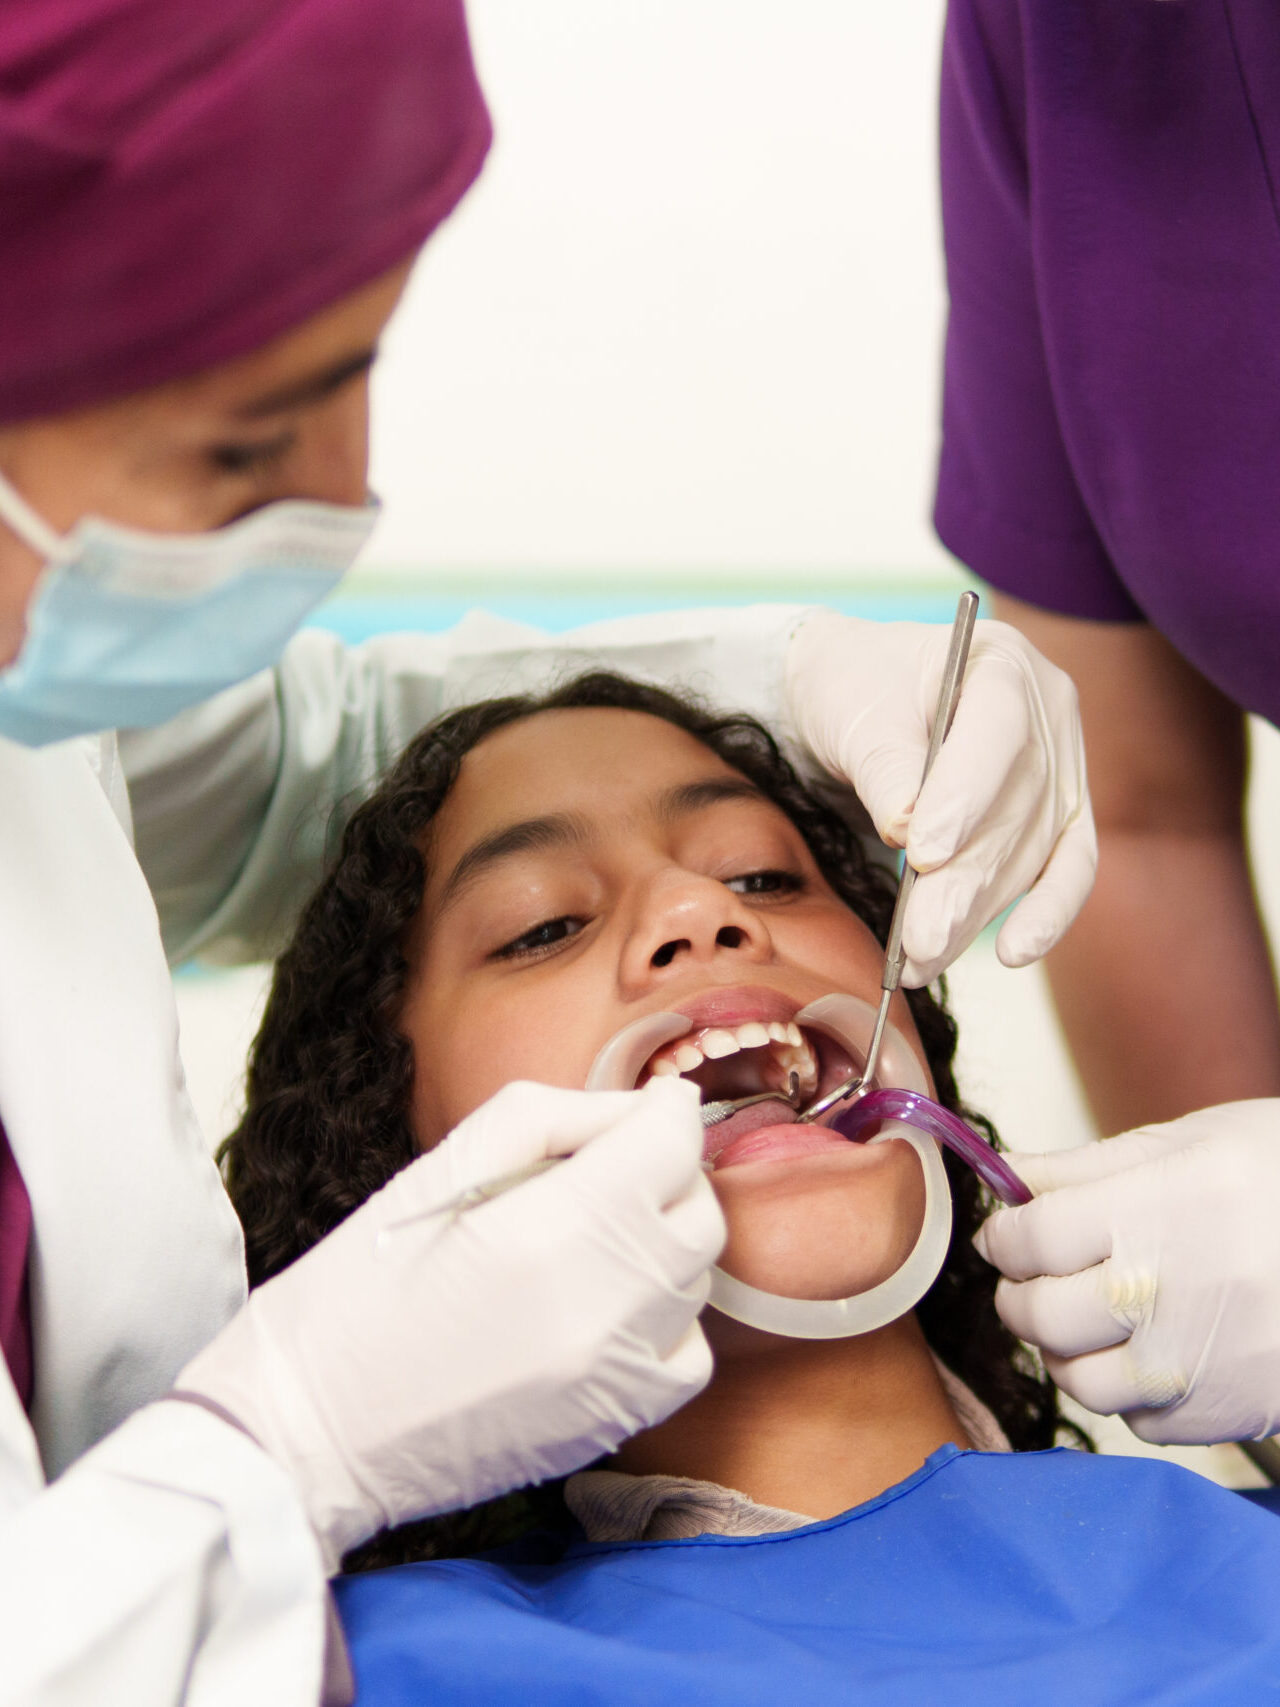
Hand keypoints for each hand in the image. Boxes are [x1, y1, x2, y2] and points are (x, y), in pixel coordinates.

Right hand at [177, 1077, 722, 1568]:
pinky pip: (688, 1351)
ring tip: (589, 1243)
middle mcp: (604, 1303)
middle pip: (699, 1209)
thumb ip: (555, 1117)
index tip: (648, 1107)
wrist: (313, 1429)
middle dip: (668, 1175)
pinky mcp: (616, 1424)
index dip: (664, 1111)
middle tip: (610, 1172)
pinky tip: (602, 1310)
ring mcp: (618, 1374)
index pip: (672, 1141)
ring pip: (698, 1279)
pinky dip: (663, 1320)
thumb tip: (637, 1110)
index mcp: (552, 1226)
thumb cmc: (360, 1287)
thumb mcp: (442, 1165)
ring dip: (660, 1245)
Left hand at [786, 611, 1095, 983]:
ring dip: (976, 913)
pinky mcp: (1060, 818)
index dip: (965, 797)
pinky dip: (1045, 916)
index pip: (998, 732)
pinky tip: (1014, 953)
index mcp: (1001, 661)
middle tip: (919, 939)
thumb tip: (908, 831)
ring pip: (1030, 853)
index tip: (923, 854)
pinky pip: (1066, 870)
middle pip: (1016, 808)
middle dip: (963, 883)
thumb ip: (885, 766)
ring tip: (921, 958)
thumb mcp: (853, 712)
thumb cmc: (856, 690)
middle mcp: (1048, 712)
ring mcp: (1061, 767)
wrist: (863, 697)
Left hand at [974, 1102, 1279, 1443]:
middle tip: (1037, 1278)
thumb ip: (1092, 1166)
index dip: (1007, 1236)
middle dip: (1023, 1294)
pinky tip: (1150, 1353)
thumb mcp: (1198, 1142)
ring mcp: (1200, 1362)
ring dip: (1067, 1352)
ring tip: (1087, 1320)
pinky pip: (1141, 1421)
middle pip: (1040, 1314)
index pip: (1030, 1239)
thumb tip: (1011, 1174)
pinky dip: (1129, 1392)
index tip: (1010, 1234)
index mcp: (1155, 1209)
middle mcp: (1169, 1291)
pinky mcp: (1232, 1412)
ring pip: (1080, 1380)